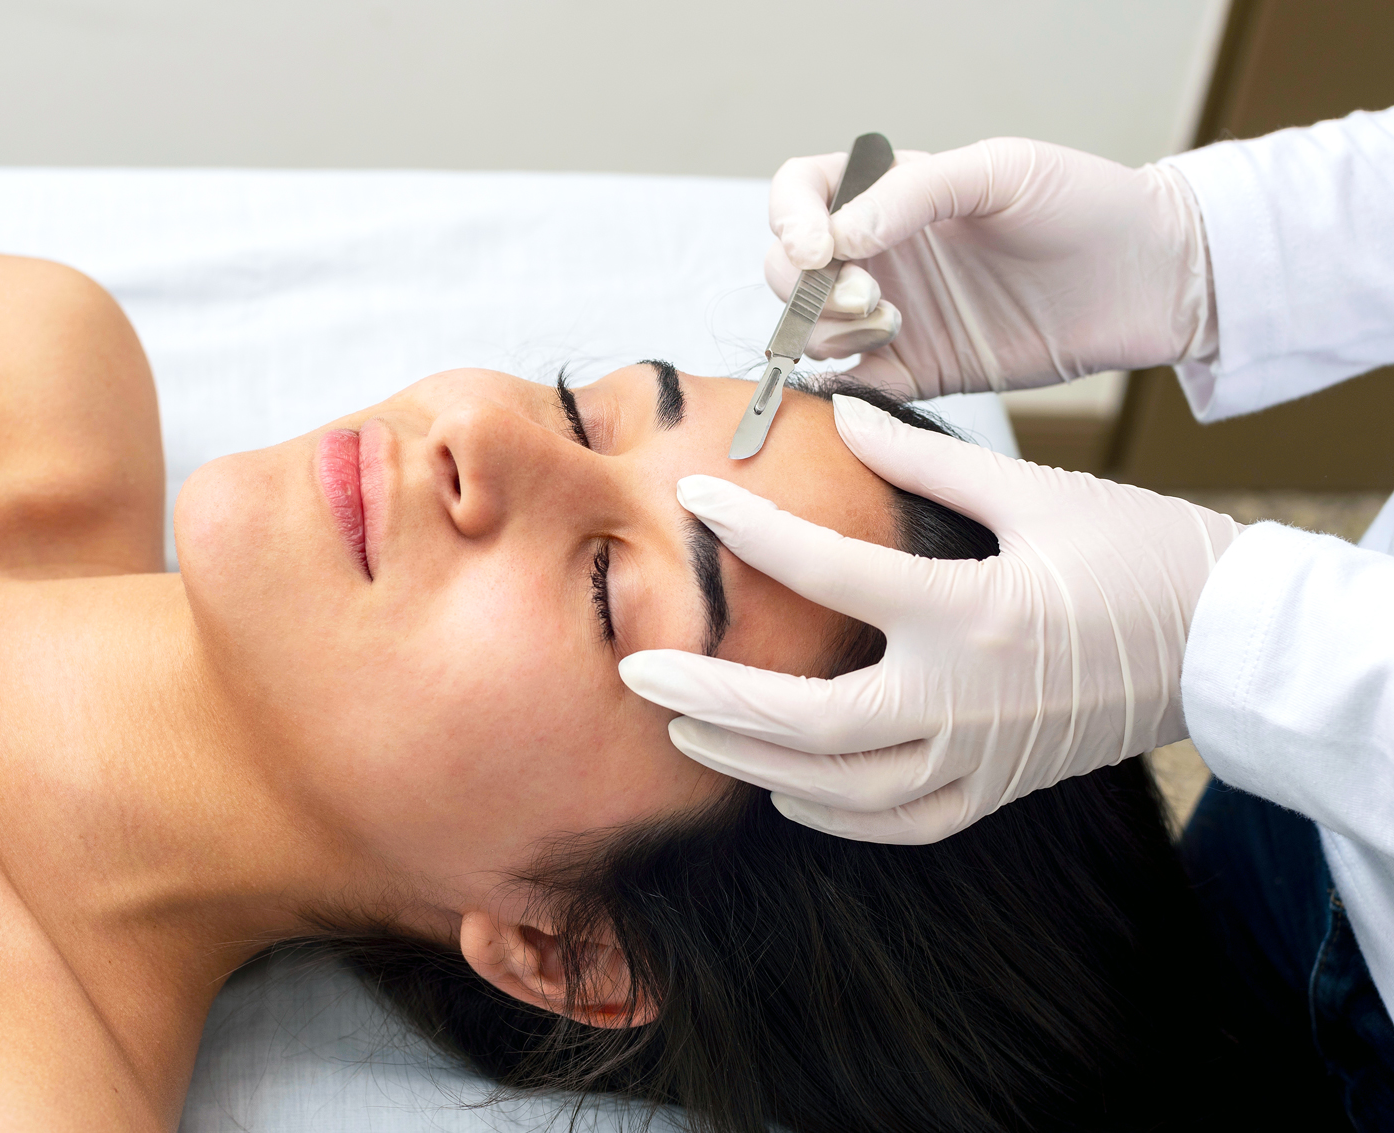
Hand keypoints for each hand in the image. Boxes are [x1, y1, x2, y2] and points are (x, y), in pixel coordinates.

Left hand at [618, 394, 1241, 843]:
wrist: (1230, 643)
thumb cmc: (1141, 555)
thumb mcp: (1036, 493)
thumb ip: (926, 460)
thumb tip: (842, 413)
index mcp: (973, 614)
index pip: (836, 576)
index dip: (755, 533)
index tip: (694, 498)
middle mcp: (967, 700)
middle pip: (811, 724)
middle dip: (713, 701)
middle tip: (637, 675)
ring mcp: (982, 757)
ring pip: (844, 790)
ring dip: (754, 763)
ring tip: (686, 730)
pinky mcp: (997, 788)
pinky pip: (899, 823)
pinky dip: (832, 814)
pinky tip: (781, 785)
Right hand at [767, 138, 1215, 397]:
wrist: (1149, 279)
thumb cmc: (1085, 204)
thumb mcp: (1000, 171)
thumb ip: (912, 195)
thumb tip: (836, 239)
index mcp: (891, 192)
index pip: (800, 194)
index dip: (789, 219)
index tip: (818, 249)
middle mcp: (880, 254)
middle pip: (788, 270)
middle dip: (808, 288)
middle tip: (866, 298)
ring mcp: (892, 316)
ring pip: (809, 330)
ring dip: (829, 332)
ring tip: (893, 326)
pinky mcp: (915, 374)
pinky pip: (849, 386)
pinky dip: (839, 387)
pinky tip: (871, 376)